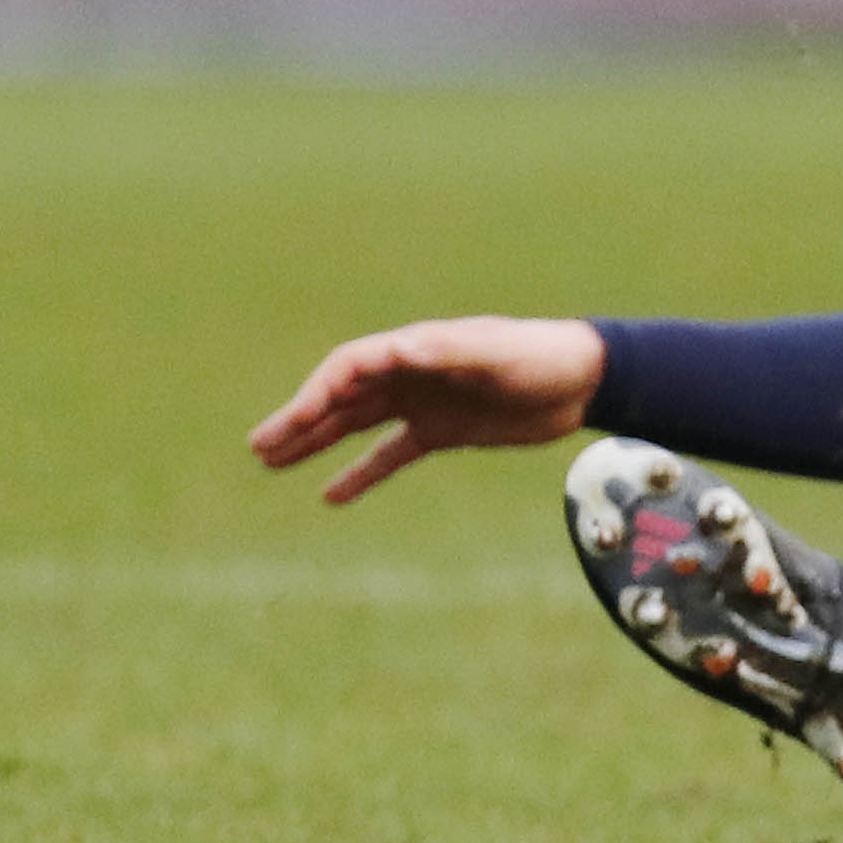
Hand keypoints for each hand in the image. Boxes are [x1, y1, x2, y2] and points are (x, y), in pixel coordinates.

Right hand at [248, 315, 607, 505]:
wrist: (585, 380)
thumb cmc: (540, 356)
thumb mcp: (495, 352)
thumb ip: (448, 351)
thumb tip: (399, 346)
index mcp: (417, 349)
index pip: (350, 367)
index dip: (317, 392)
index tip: (292, 422)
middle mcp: (412, 374)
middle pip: (343, 397)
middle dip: (301, 419)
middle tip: (258, 447)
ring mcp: (425, 402)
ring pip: (357, 424)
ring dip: (316, 442)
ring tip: (272, 463)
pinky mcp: (443, 431)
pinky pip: (390, 453)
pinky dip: (361, 472)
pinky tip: (331, 495)